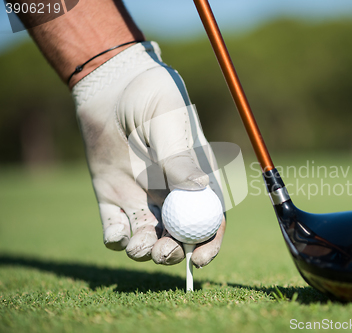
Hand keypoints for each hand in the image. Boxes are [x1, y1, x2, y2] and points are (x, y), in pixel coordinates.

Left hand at [72, 41, 224, 267]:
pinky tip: (115, 233)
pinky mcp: (112, 196)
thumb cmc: (150, 95)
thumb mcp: (168, 120)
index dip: (210, 242)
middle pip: (179, 234)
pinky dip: (116, 239)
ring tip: (137, 246)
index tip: (200, 259)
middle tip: (162, 252)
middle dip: (173, 252)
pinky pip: (115, 228)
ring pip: (147, 237)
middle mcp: (171, 192)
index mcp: (195, 178)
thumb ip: (179, 155)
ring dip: (144, 250)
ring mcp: (142, 196)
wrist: (112, 84)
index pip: (210, 217)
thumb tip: (199, 188)